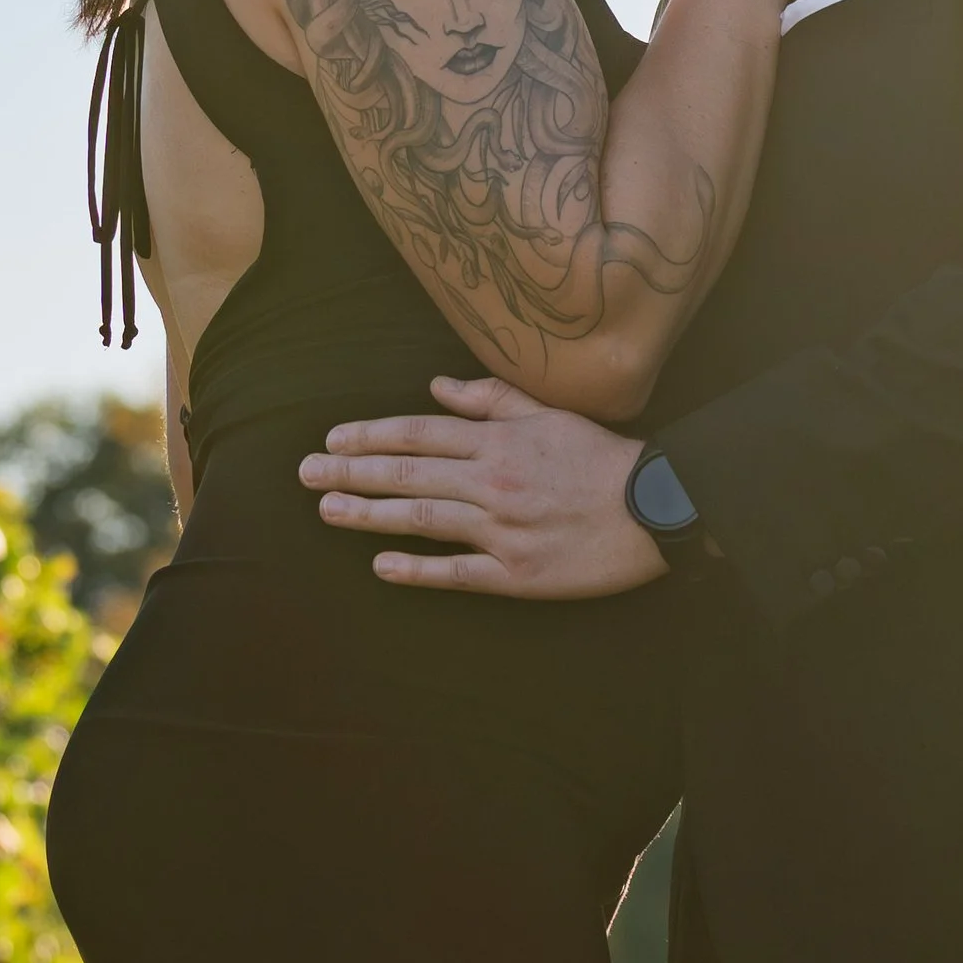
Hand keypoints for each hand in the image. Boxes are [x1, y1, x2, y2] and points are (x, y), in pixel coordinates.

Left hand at [301, 378, 667, 597]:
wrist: (657, 507)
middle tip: (306, 474)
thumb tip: (436, 388)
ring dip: (369, 514)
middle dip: (350, 472)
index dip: (370, 435)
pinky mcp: (517, 574)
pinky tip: (380, 565)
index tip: (332, 439)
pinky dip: (417, 569)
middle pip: (408, 472)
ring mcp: (501, 530)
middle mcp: (491, 482)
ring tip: (327, 511)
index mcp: (498, 442)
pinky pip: (457, 572)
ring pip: (422, 518)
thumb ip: (491, 399)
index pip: (418, 433)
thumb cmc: (603, 458)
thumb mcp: (549, 413)